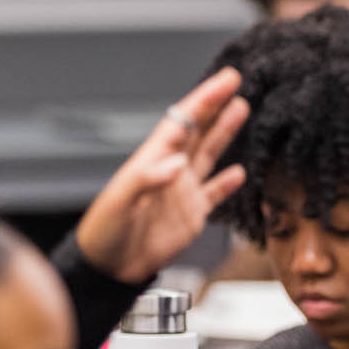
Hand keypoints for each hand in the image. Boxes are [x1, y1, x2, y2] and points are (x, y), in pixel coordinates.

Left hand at [74, 68, 250, 283]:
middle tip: (235, 81)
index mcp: (153, 160)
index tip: (225, 82)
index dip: (204, 100)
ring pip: (208, 154)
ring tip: (241, 108)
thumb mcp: (120, 202)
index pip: (183, 122)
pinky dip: (226, 183)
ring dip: (224, 132)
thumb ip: (147, 179)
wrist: (110, 267)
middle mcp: (171, 170)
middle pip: (198, 131)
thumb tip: (176, 162)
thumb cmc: (106, 231)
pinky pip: (213, 194)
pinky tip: (239, 172)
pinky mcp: (191, 214)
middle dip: (216, 105)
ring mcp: (182, 191)